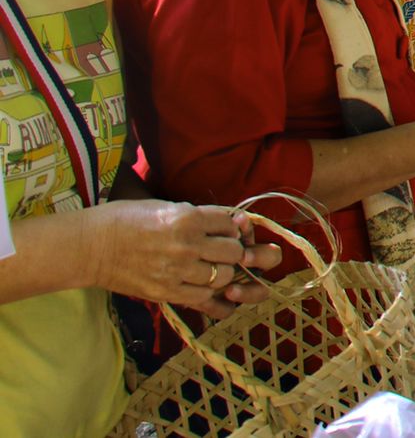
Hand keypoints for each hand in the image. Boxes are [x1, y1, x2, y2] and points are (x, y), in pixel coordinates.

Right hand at [86, 201, 282, 320]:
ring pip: (223, 276)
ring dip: (222, 273)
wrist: (90, 246)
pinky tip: (200, 285)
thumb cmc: (126, 220)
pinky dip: (207, 293)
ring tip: (210, 268)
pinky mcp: (165, 292)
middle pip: (234, 252)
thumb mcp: (166, 207)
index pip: (231, 223)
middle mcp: (186, 244)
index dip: (231, 228)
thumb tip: (229, 223)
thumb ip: (198, 216)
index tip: (224, 231)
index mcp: (187, 217)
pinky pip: (203, 297)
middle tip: (222, 252)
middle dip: (233, 251)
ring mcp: (176, 270)